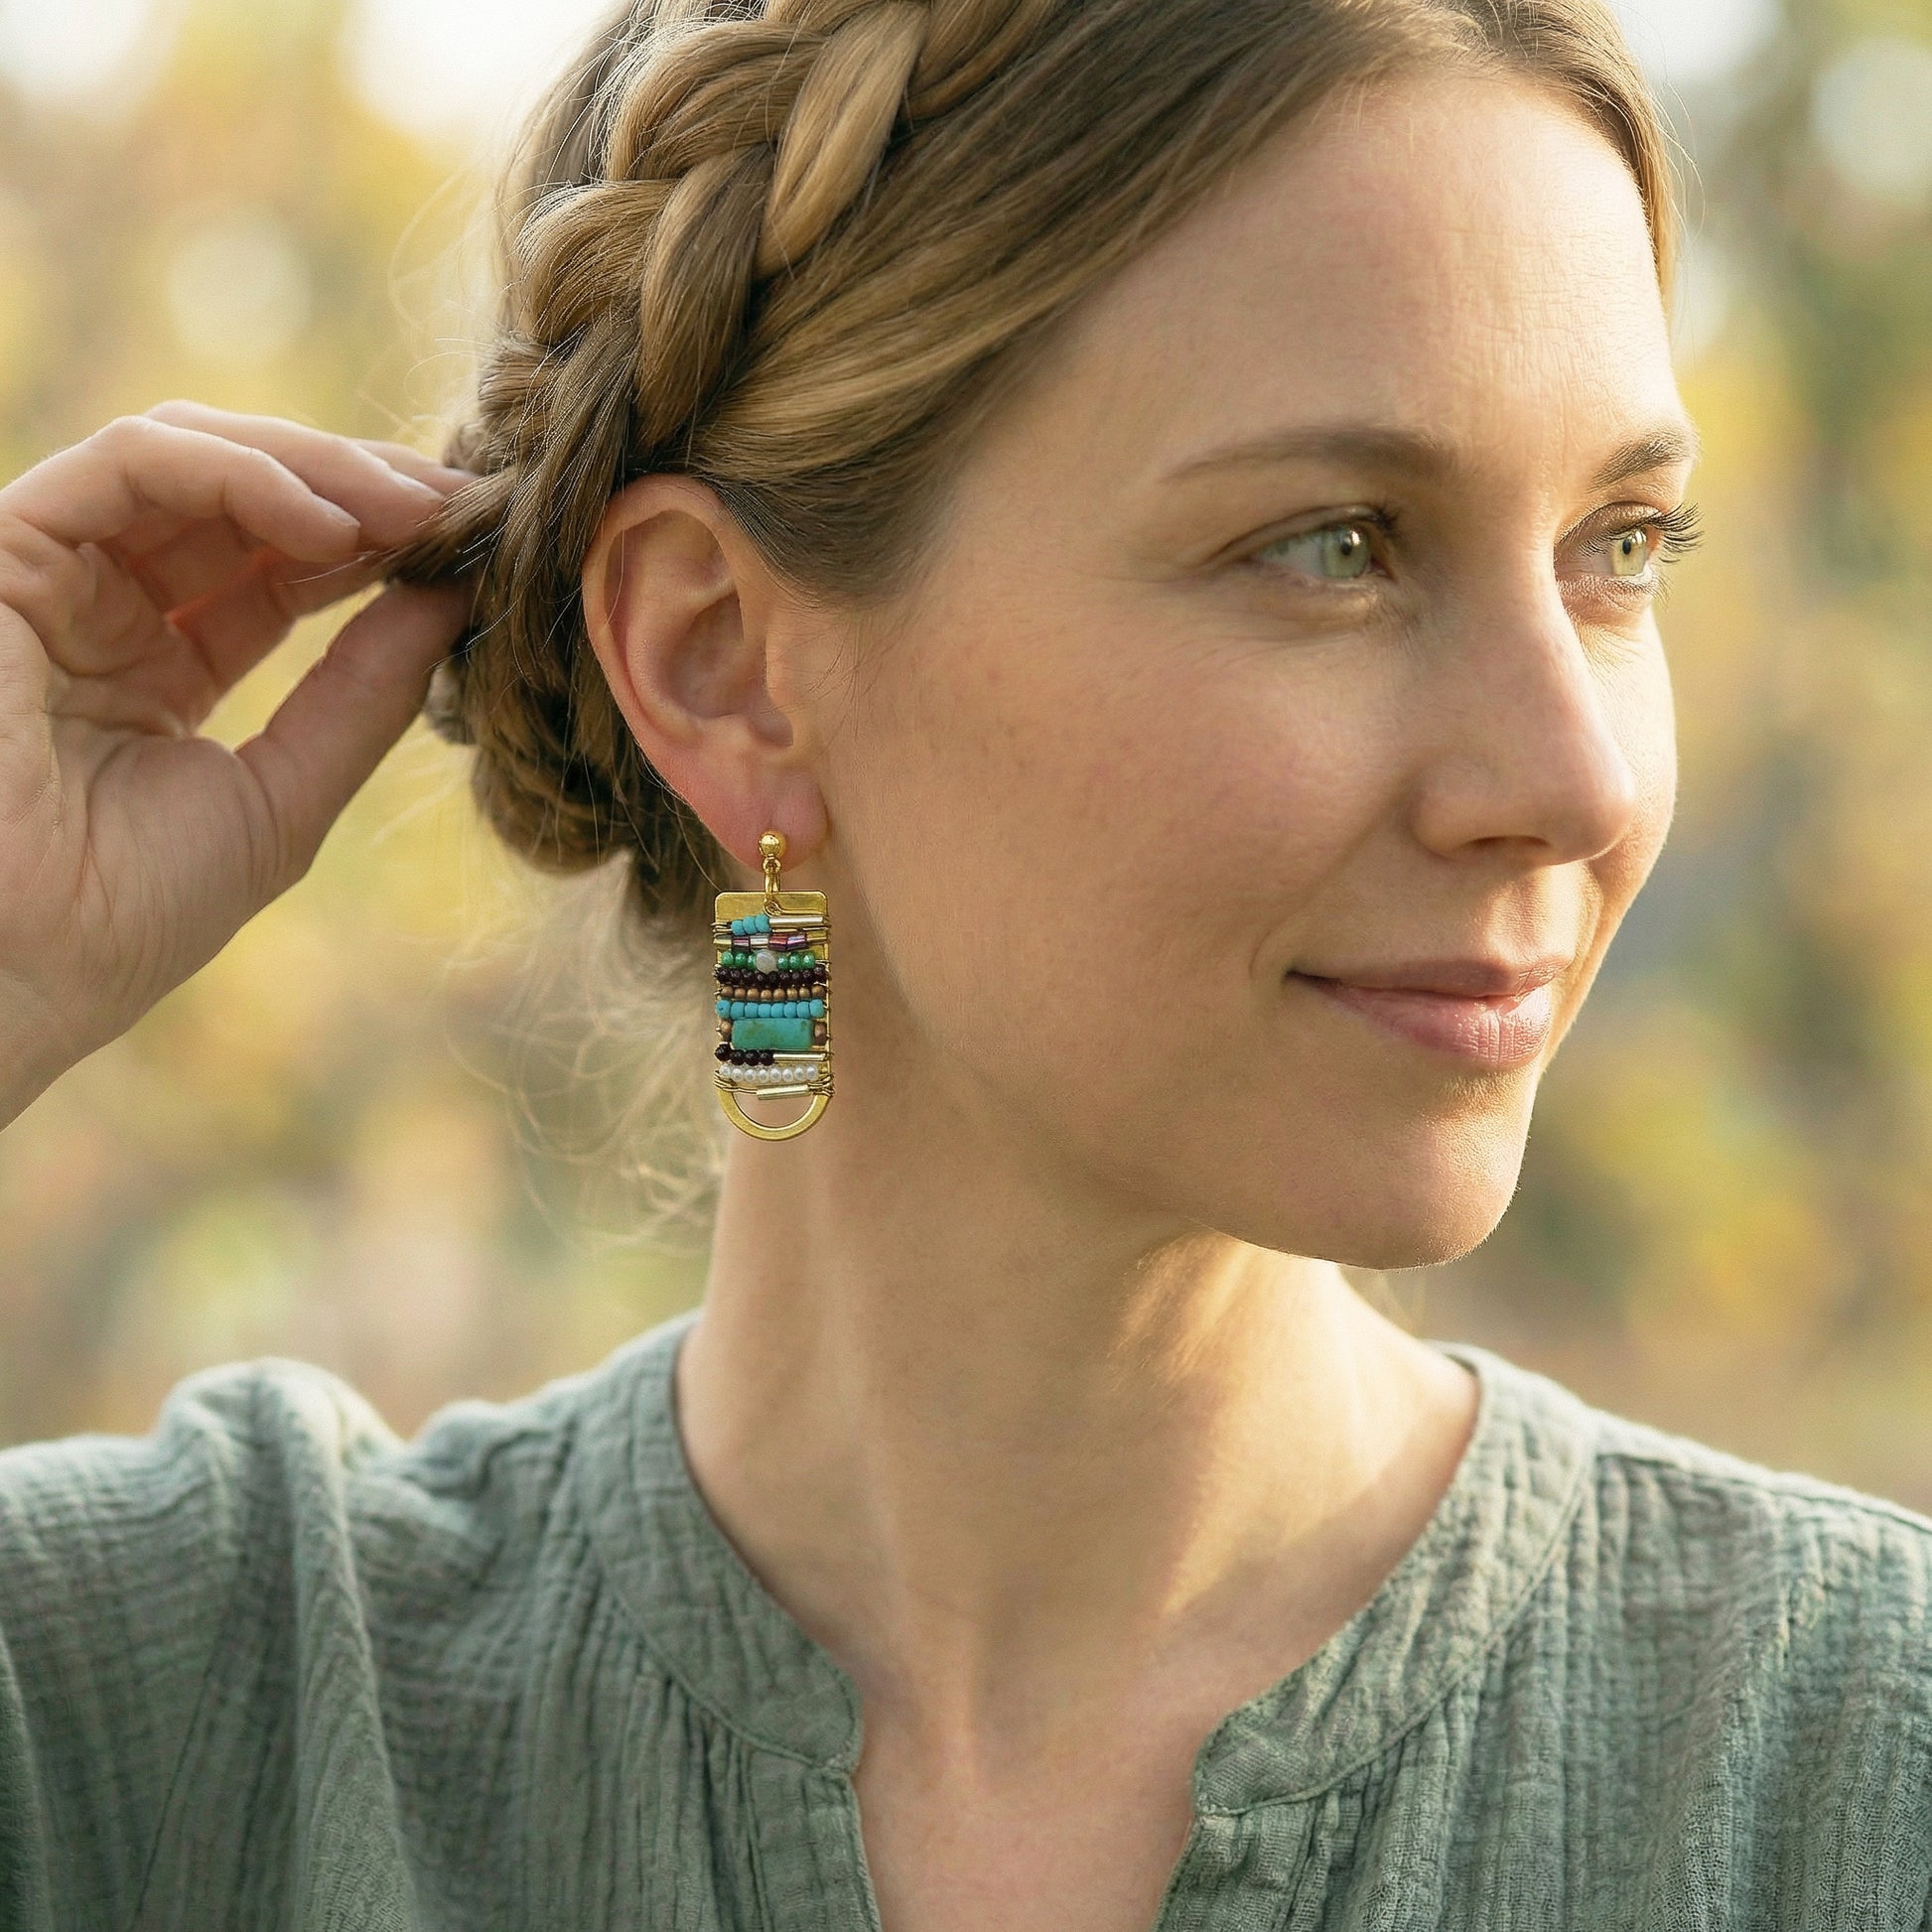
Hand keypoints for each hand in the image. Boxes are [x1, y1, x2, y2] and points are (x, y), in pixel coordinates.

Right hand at [0, 401, 471, 1122]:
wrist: (14, 972)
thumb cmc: (129, 914)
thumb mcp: (284, 795)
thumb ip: (365, 696)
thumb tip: (456, 597)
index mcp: (163, 665)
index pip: (283, 564)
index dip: (381, 542)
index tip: (476, 541)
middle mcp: (105, 606)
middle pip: (246, 496)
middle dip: (363, 490)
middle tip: (462, 505)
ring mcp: (54, 573)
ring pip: (193, 456)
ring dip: (318, 470)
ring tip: (415, 511)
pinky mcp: (5, 549)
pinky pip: (129, 462)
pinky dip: (239, 472)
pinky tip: (332, 525)